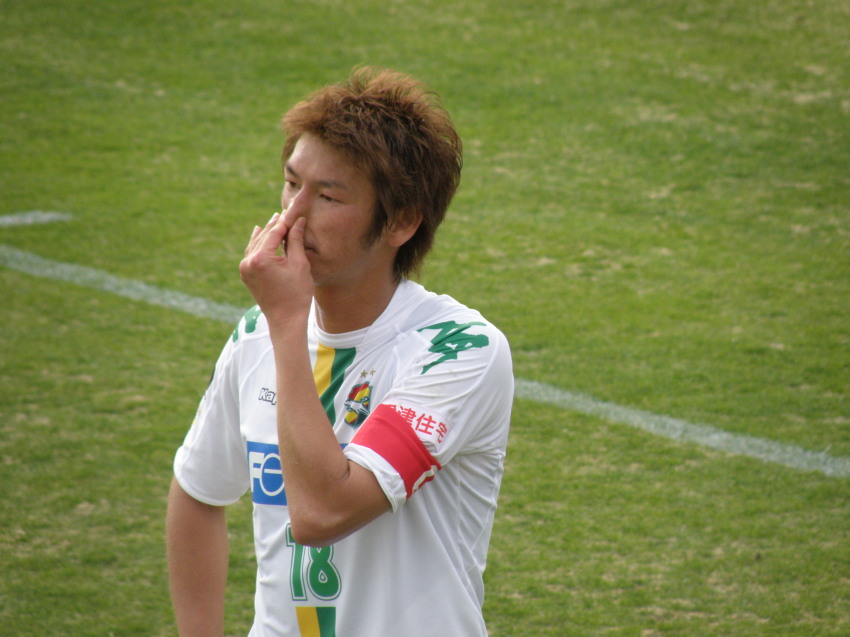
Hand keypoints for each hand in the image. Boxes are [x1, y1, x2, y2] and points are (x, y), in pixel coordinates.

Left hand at [239, 211, 312, 329]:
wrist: (286, 320)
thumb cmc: (297, 293)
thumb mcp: (299, 264)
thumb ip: (295, 240)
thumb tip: (297, 221)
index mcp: (261, 258)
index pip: (275, 233)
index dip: (286, 221)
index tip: (293, 212)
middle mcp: (248, 261)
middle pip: (263, 236)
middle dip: (275, 225)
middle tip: (285, 213)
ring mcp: (244, 268)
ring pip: (255, 244)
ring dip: (266, 233)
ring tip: (274, 220)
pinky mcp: (246, 275)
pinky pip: (250, 253)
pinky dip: (256, 243)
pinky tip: (259, 233)